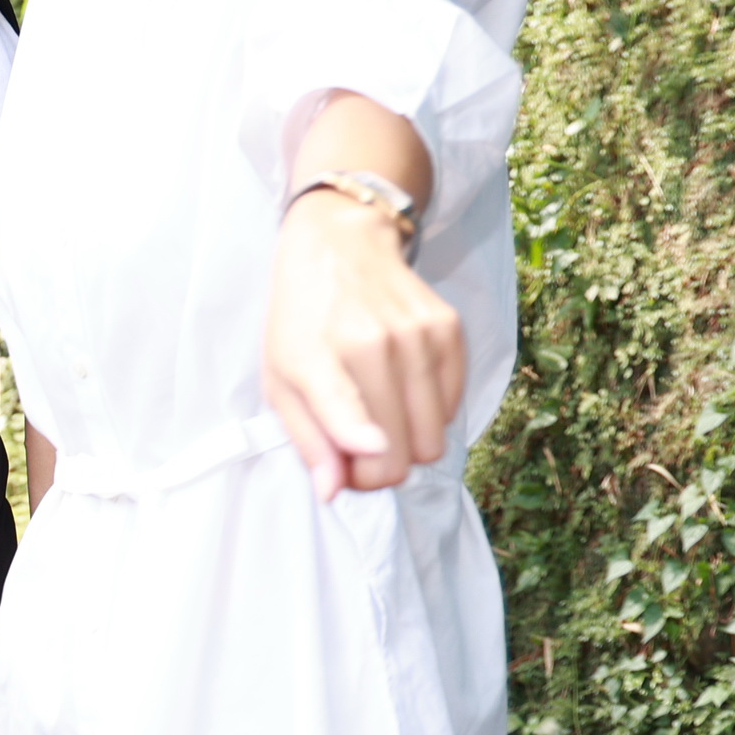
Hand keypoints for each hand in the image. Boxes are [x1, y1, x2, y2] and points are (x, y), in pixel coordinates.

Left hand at [263, 190, 463, 500]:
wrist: (340, 243)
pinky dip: (430, 414)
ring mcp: (417, 334)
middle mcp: (373, 343)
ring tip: (379, 421)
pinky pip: (453, 409)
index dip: (363, 466)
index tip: (358, 478)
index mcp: (317, 356)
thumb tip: (333, 492)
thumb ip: (308, 440)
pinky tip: (402, 390)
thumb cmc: (303, 320)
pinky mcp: (448, 327)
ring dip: (407, 445)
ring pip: (434, 440)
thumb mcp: (281, 379)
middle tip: (356, 451)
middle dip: (378, 468)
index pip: (348, 419)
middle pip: (400, 455)